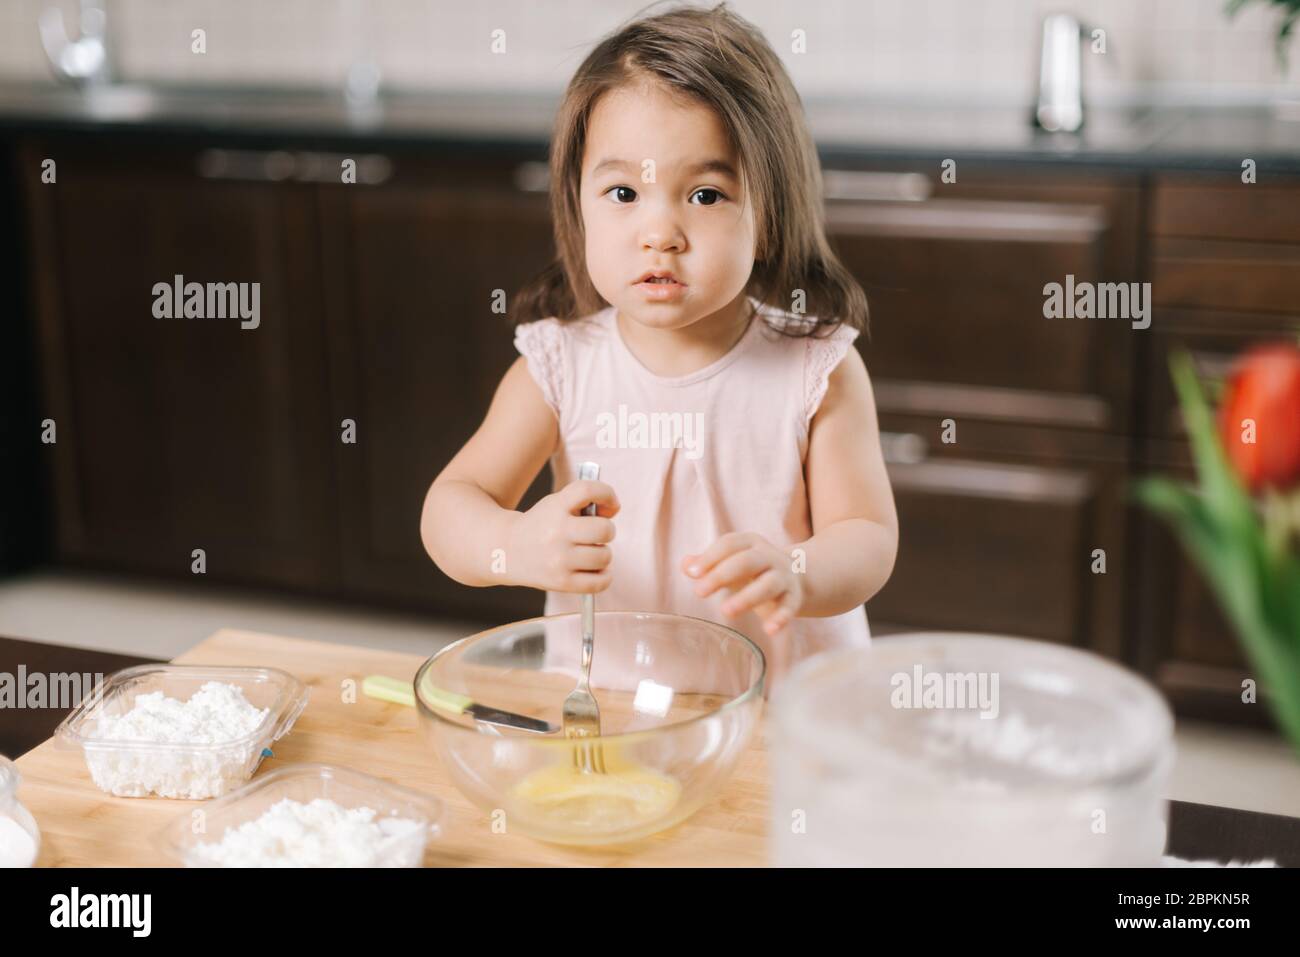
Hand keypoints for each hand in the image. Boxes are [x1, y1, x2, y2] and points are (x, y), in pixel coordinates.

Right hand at [505, 478, 618, 592]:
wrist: (506, 550)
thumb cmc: (543, 525)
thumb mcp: (556, 504)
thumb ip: (585, 501)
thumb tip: (613, 509)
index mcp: (555, 507)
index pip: (588, 490)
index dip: (608, 495)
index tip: (611, 506)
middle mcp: (556, 532)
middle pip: (605, 530)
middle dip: (607, 531)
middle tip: (596, 535)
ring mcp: (558, 559)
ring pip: (604, 556)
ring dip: (603, 554)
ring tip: (590, 553)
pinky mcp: (561, 582)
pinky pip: (599, 582)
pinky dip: (604, 576)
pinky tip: (596, 570)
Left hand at [681, 532, 802, 636]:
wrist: (797, 576)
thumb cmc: (752, 570)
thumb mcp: (729, 563)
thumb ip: (707, 564)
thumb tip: (686, 565)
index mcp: (750, 543)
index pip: (729, 544)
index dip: (710, 557)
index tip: (693, 573)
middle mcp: (769, 556)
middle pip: (747, 561)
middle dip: (722, 575)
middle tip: (699, 592)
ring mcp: (783, 576)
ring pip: (768, 584)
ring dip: (747, 598)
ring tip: (726, 611)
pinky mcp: (794, 597)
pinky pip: (789, 607)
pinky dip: (780, 618)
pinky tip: (769, 630)